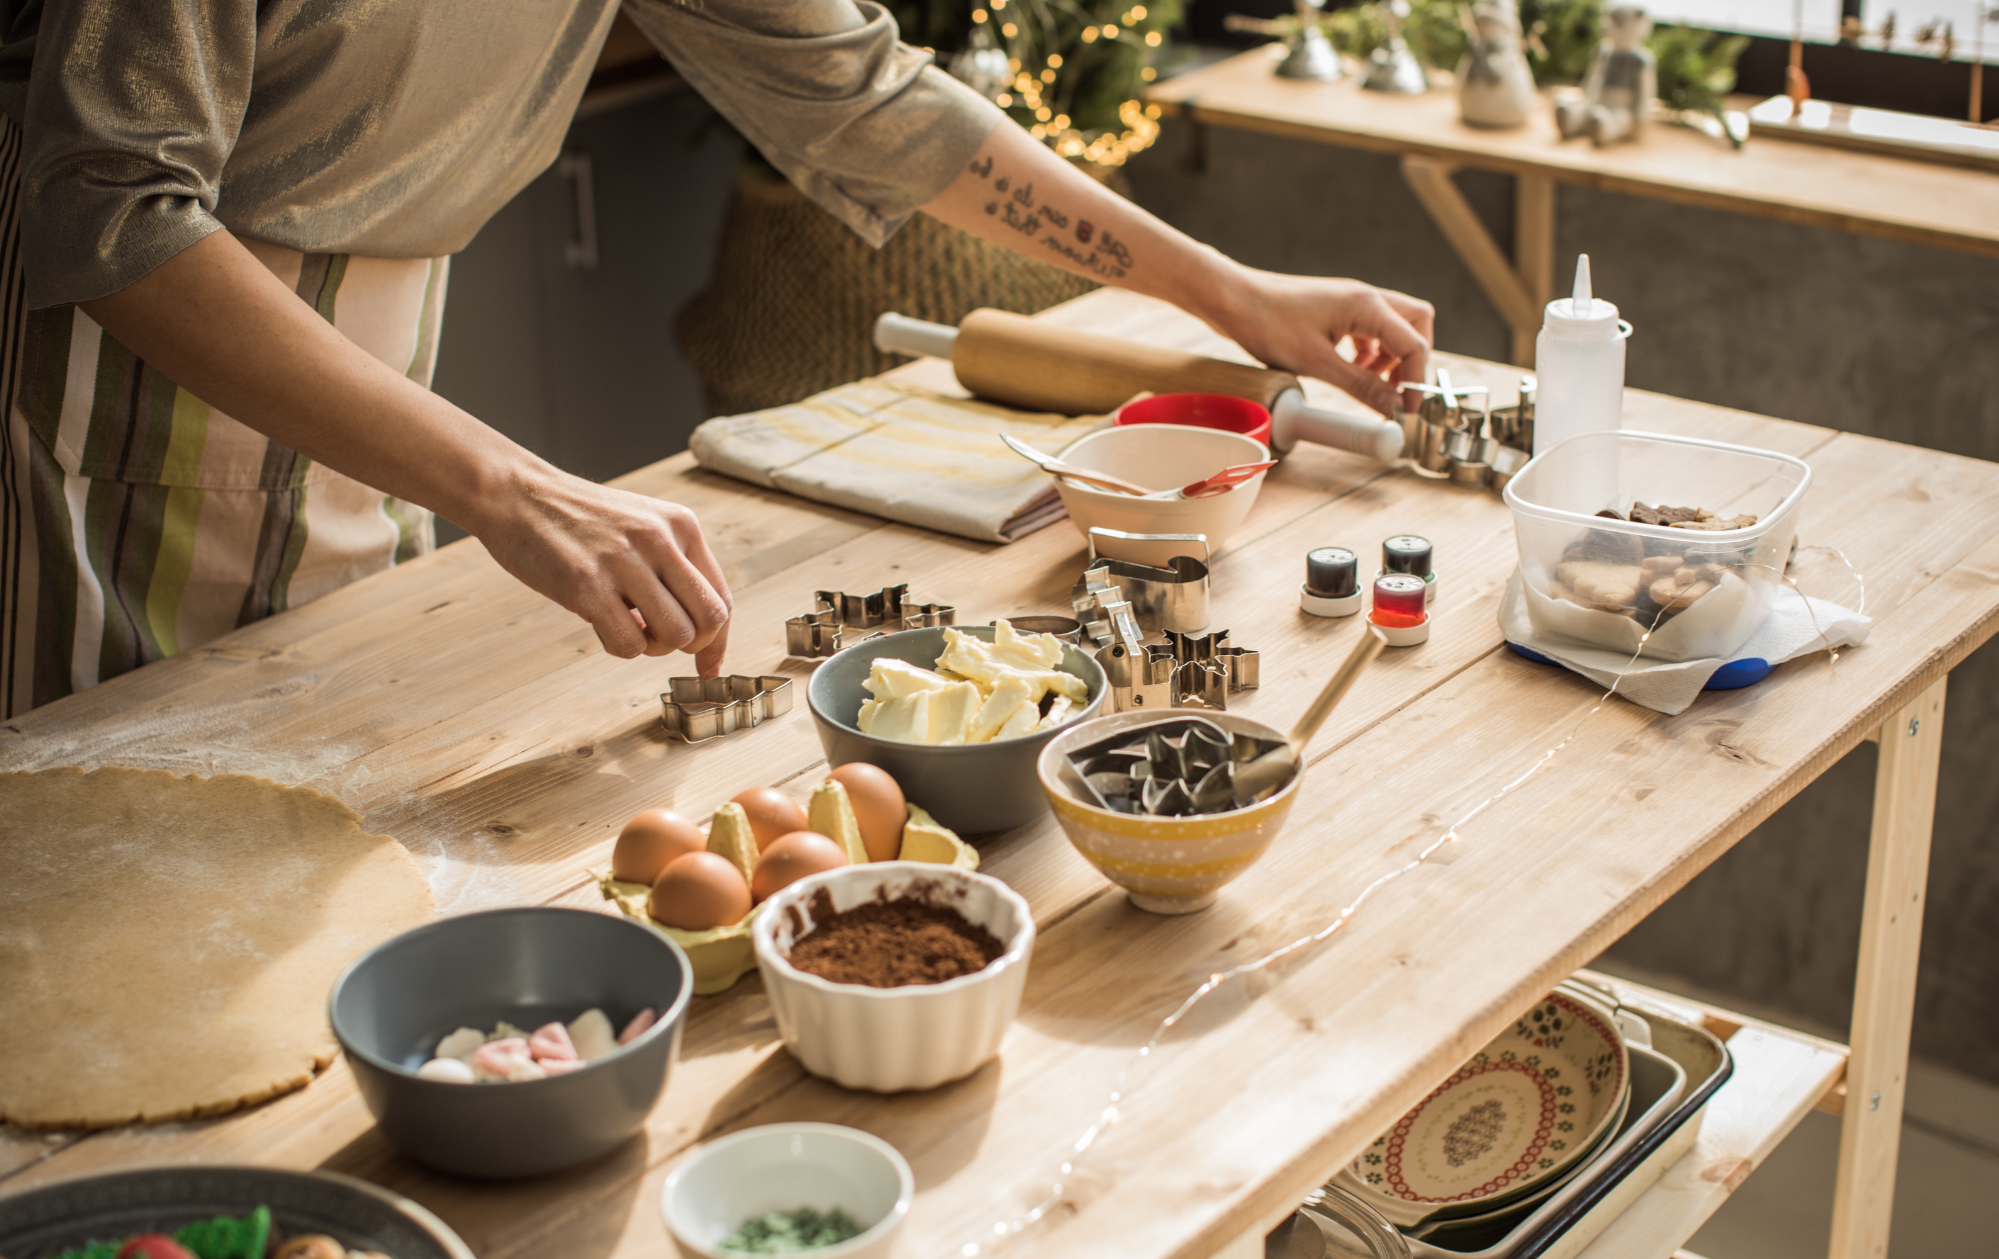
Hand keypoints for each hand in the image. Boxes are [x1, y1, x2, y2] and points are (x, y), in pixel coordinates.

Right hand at [470, 462, 733, 673]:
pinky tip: (601, 625)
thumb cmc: (578, 519)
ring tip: (627, 628)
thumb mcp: (642, 526)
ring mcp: (624, 562)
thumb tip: (700, 634)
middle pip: (709, 620)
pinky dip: (619, 647)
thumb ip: (673, 568)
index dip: (716, 641)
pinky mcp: (587, 585)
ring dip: (653, 648)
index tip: (706, 665)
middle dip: (690, 646)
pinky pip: (629, 644)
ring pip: (676, 636)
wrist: (517, 493)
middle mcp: (660, 540)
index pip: (721, 598)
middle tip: (658, 641)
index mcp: (681, 525)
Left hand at [1206, 267, 1435, 415]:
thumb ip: (1359, 385)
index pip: (1415, 344)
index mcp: (1367, 306)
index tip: (1409, 410)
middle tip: (1398, 391)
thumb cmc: (1269, 324)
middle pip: (1416, 324)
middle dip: (1413, 360)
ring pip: (1394, 326)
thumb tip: (1391, 406)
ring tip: (1371, 384)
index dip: (1417, 381)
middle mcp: (1366, 297)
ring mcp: (1351, 300)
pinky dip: (1371, 351)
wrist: (1233, 300)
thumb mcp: (1316, 363)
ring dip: (1391, 357)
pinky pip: (1370, 328)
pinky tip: (1352, 369)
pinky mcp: (1337, 307)